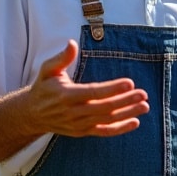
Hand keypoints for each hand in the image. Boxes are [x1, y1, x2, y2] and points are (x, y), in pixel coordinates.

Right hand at [28, 41, 148, 136]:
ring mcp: (78, 124)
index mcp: (66, 95)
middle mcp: (73, 112)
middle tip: (143, 94)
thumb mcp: (47, 70)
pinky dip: (120, 129)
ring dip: (127, 114)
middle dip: (125, 101)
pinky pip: (103, 131)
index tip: (130, 82)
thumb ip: (61, 58)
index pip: (93, 92)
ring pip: (106, 120)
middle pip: (104, 107)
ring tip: (144, 106)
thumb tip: (72, 43)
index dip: (112, 89)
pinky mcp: (82, 132)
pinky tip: (135, 122)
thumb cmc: (43, 87)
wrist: (32, 115)